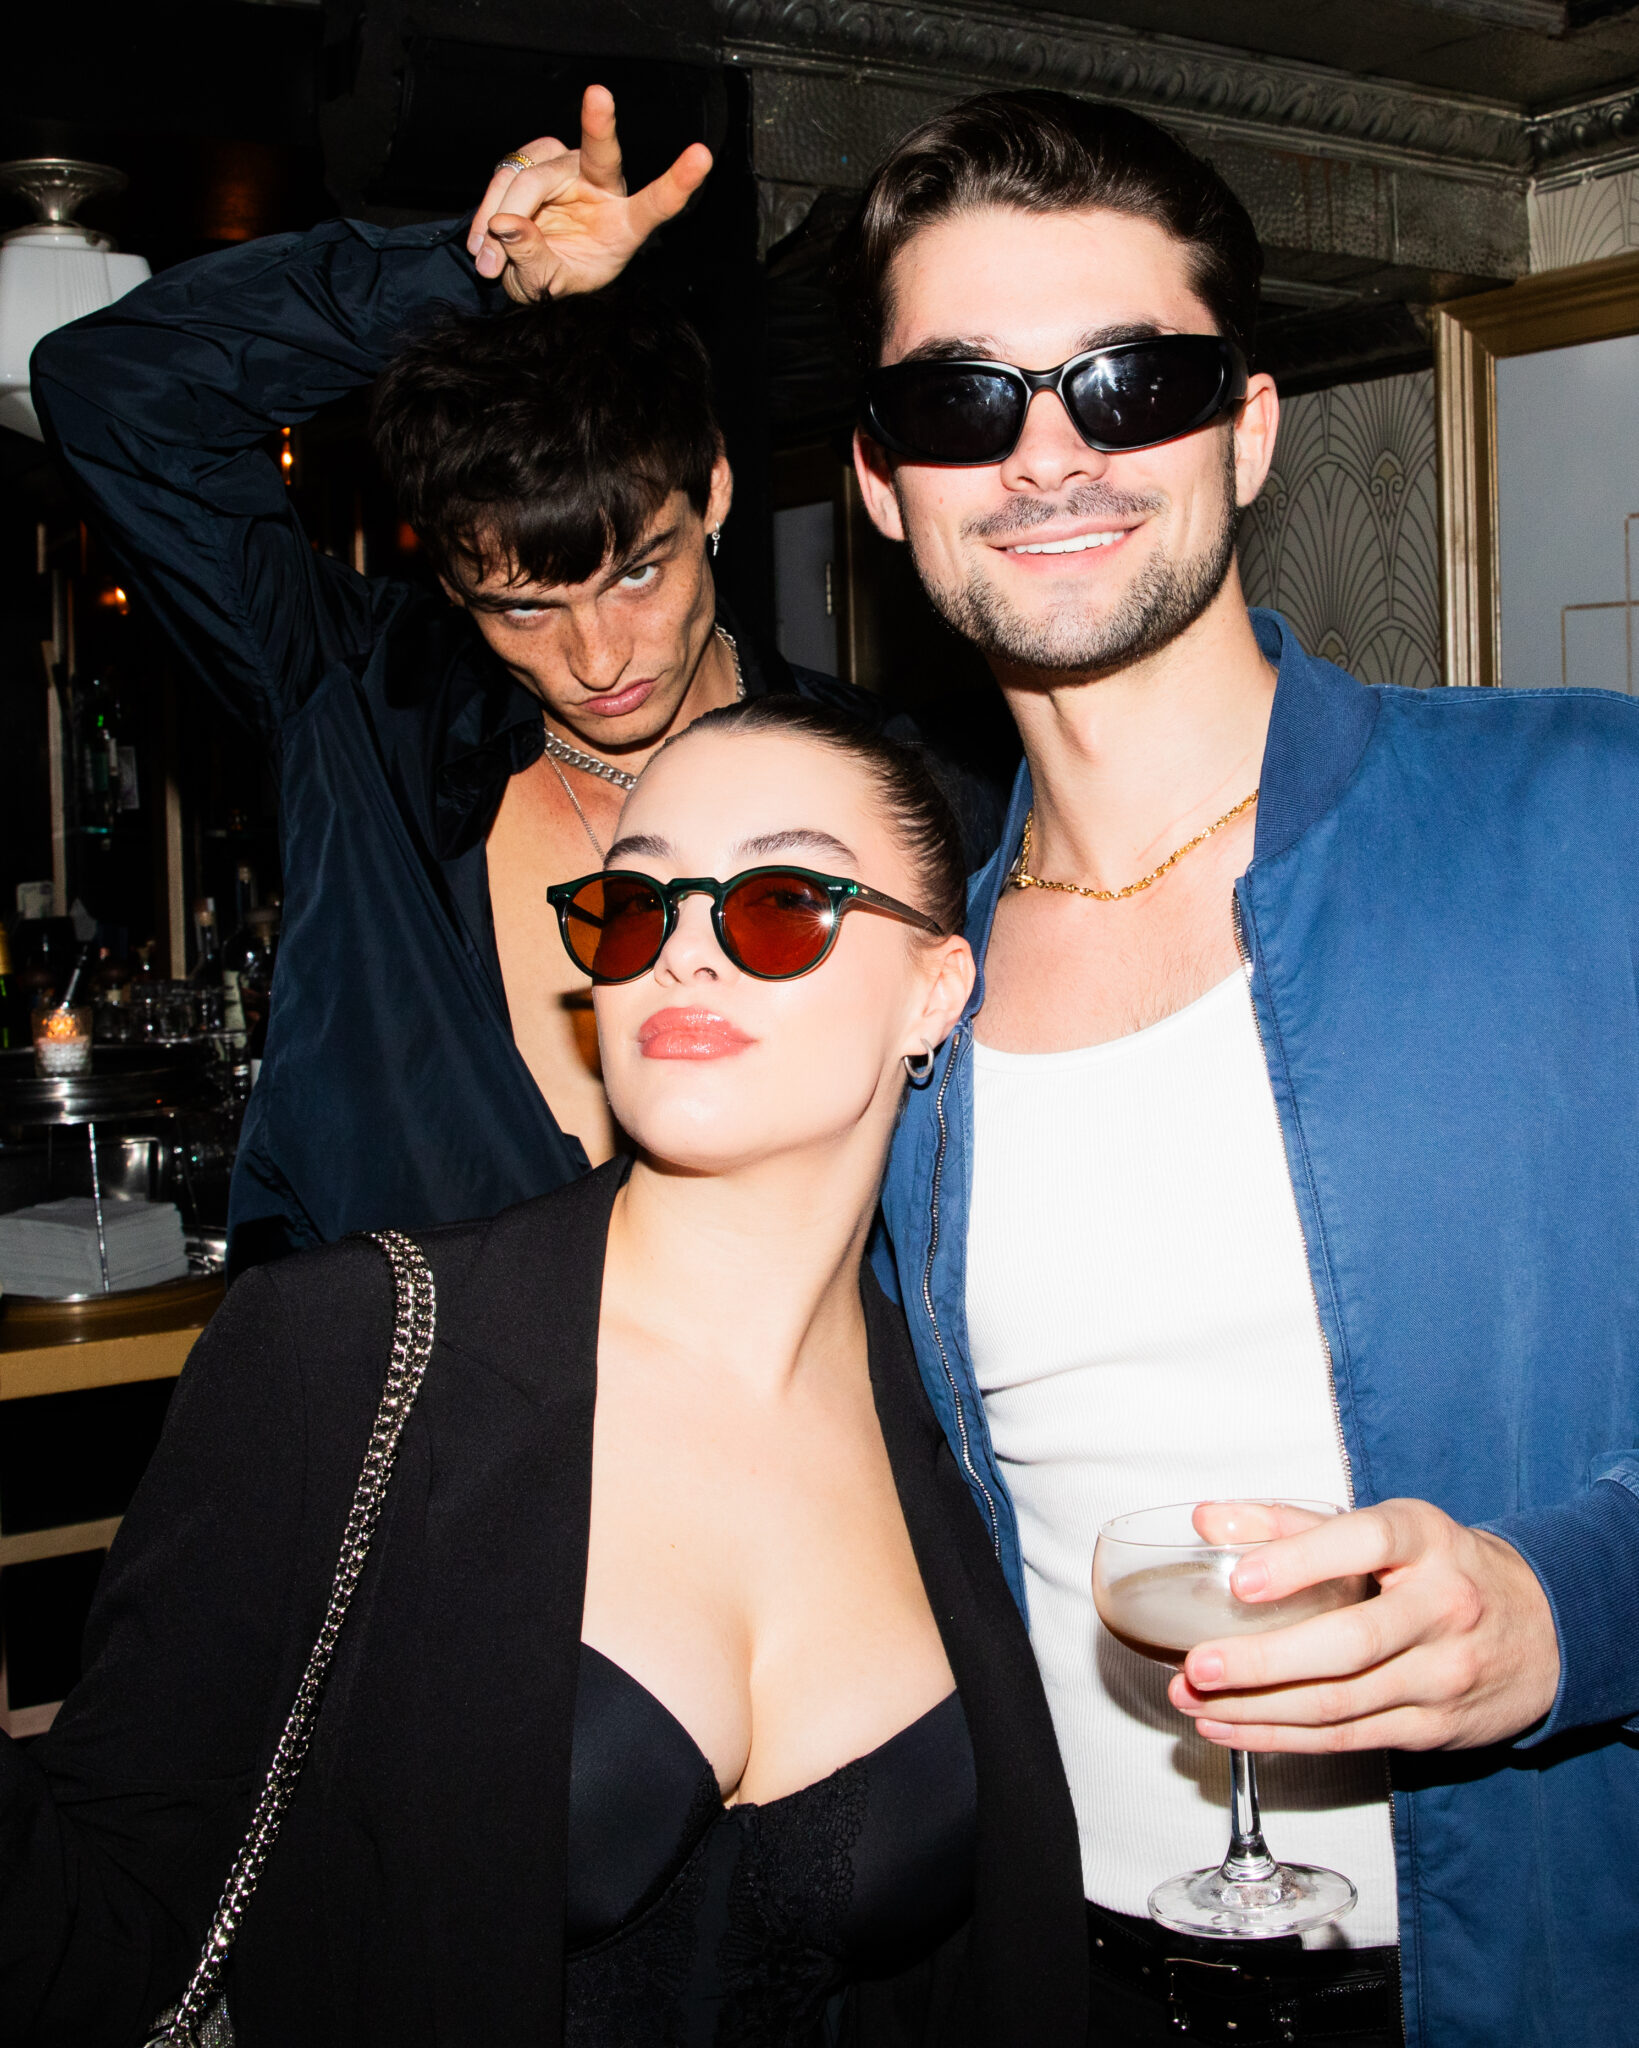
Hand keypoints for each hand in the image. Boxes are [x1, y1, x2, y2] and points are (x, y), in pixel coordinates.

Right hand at [467, 83, 711, 302]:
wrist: (526, 271)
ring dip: (499, 217)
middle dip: (601, 122)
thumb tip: (505, 225)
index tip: (702, 155)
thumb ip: (532, 258)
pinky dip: (486, 211)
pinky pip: (506, 175)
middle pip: (600, 153)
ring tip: (487, 261)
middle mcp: (603, 185)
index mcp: (625, 224)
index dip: (679, 181)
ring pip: (532, 176)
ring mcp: (570, 166)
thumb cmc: (554, 278)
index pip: (657, 203)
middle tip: (598, 95)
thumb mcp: (548, 285)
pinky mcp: (539, 157)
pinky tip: (482, 242)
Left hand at [1167, 1497, 1560, 1752]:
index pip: (1364, 1543)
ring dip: (1258, 1709)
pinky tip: (1232, 1729)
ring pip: (1341, 1703)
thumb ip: (1291, 1523)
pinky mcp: (1435, 1727)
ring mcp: (1443, 1674)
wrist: (1544, 1630)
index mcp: (1425, 1541)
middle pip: (1348, 1644)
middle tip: (1198, 1665)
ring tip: (1194, 1701)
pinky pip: (1348, 1738)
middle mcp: (1442, 1608)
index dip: (1301, 1561)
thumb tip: (1208, 1520)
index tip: (1241, 1579)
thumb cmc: (1443, 1568)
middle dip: (1263, 1662)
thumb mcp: (1385, 1528)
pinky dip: (1282, 1738)